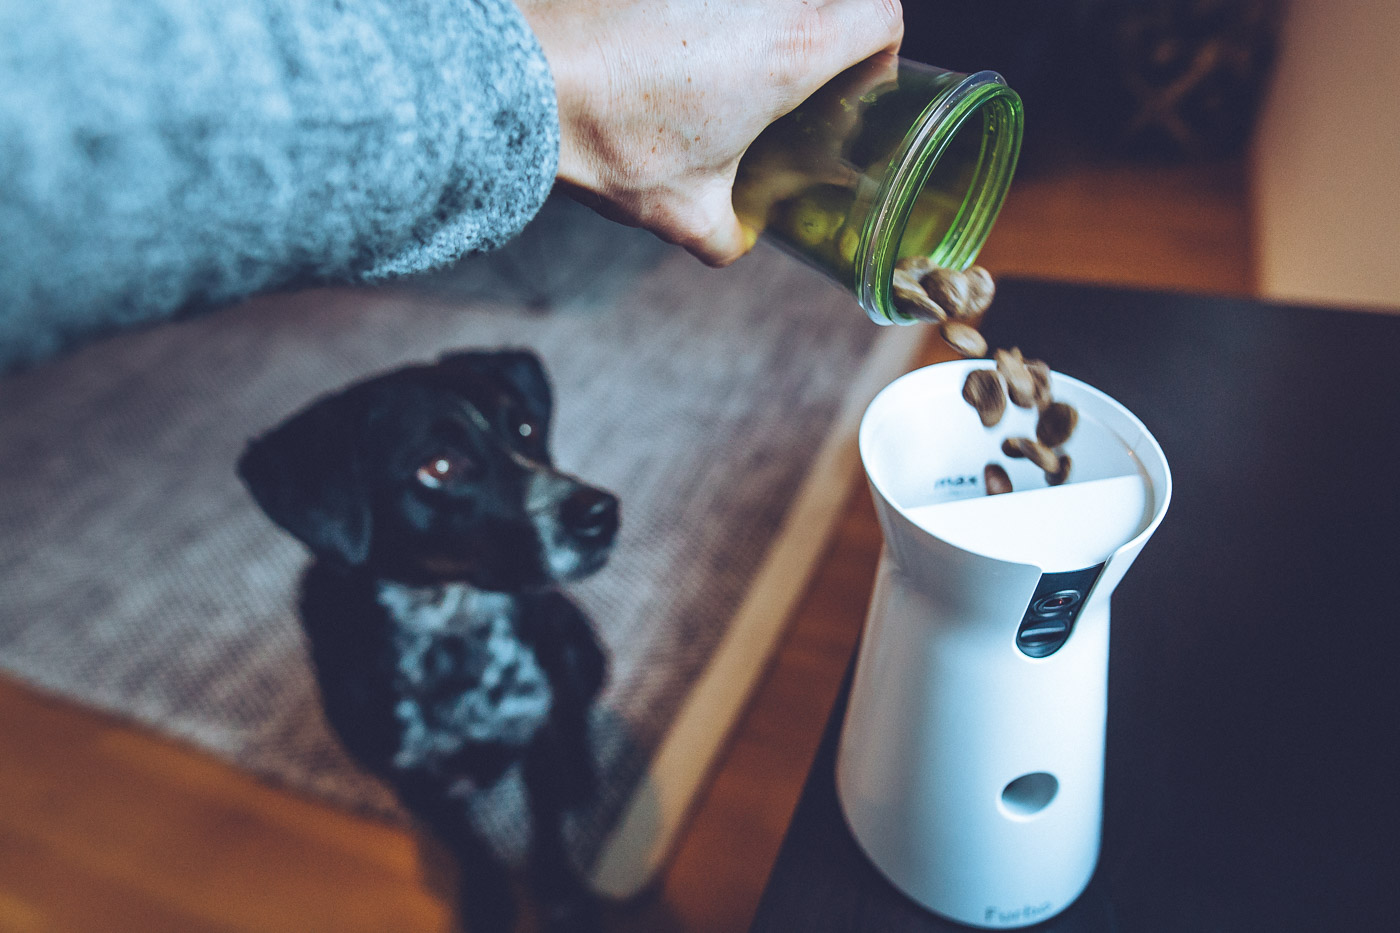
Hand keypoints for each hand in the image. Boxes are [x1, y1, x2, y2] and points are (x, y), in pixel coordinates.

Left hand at [517, 0, 902, 265]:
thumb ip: (726, 235)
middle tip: (783, 86)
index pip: (881, 15)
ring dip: (752, 26)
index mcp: (791, 47)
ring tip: (713, 72)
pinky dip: (698, 15)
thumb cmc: (606, 138)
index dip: (879, 51)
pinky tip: (662, 51)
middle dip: (816, 38)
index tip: (851, 86)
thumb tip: (733, 241)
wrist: (517, 79)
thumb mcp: (681, 212)